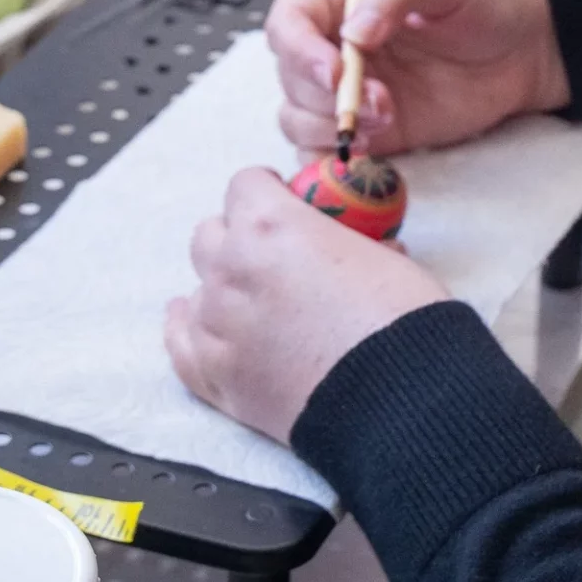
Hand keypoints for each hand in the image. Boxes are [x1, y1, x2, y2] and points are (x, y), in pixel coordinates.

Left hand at [166, 167, 449, 443]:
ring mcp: (216, 324)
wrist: (397, 398)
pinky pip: (180, 341)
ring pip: (198, 288)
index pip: (245, 184)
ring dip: (222, 287)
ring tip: (254, 302)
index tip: (285, 200)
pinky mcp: (215, 375)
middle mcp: (231, 268)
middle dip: (239, 236)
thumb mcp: (386, 256)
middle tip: (273, 254)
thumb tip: (369, 246)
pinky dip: (188, 326)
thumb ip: (356, 242)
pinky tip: (188, 316)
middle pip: (210, 233)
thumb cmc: (401, 320)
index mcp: (271, 225)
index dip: (267, 189)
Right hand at [266, 0, 570, 155]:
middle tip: (380, 102)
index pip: (288, 21)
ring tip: (388, 119)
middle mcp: (333, 46)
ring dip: (332, 127)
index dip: (299, 51)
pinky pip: (328, 153)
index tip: (334, 72)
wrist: (528, 44)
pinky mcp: (371, 130)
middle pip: (290, 78)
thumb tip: (353, 34)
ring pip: (299, 119)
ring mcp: (350, 92)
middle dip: (325, 97)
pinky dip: (335, 161)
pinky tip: (373, 153)